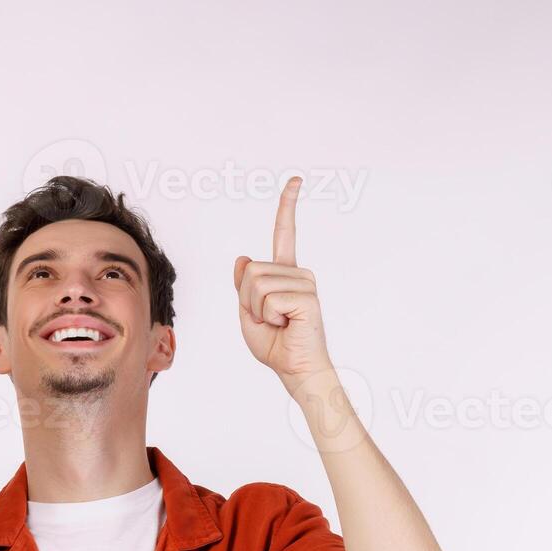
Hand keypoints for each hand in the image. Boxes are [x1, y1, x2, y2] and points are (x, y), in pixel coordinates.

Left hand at [232, 176, 333, 391]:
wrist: (295, 370)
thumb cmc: (276, 345)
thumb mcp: (248, 313)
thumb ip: (243, 286)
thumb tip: (244, 258)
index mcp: (285, 274)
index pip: (285, 233)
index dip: (288, 206)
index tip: (296, 180)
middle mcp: (298, 273)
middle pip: (250, 270)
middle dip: (247, 300)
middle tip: (268, 320)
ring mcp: (305, 283)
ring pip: (256, 284)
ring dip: (257, 310)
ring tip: (278, 323)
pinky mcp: (307, 296)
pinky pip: (268, 299)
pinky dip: (268, 317)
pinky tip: (286, 325)